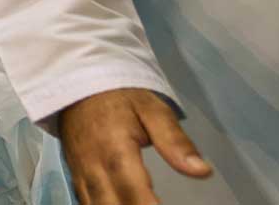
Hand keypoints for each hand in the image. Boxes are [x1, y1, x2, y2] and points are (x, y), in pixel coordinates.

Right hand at [59, 88, 212, 204]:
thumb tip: (202, 171)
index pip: (134, 190)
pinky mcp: (76, 177)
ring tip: (145, 204)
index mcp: (115, 149)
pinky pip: (87, 203)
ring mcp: (81, 174)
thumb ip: (174, 141)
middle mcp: (94, 166)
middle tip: (158, 204)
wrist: (80, 85)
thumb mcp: (153, 110)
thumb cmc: (120, 97)